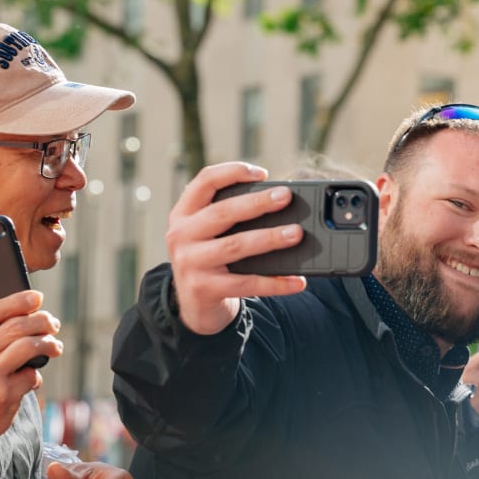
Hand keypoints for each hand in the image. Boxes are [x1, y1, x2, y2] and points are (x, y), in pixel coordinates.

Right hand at [0, 289, 63, 457]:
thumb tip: (26, 310)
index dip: (18, 301)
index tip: (37, 297)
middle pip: (15, 326)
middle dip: (42, 321)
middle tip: (53, 324)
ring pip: (28, 346)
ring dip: (49, 343)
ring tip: (55, 346)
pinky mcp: (2, 394)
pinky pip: (32, 374)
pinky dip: (38, 374)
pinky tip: (32, 378)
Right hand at [165, 162, 307, 334]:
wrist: (194, 306)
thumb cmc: (211, 259)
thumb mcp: (209, 233)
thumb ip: (232, 216)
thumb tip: (280, 204)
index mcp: (184, 214)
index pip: (204, 182)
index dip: (232, 172)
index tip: (262, 173)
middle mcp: (182, 235)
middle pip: (222, 213)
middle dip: (257, 203)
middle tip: (286, 197)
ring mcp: (190, 263)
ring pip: (235, 246)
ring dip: (269, 238)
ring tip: (296, 233)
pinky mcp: (205, 289)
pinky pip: (246, 284)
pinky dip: (275, 282)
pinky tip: (297, 280)